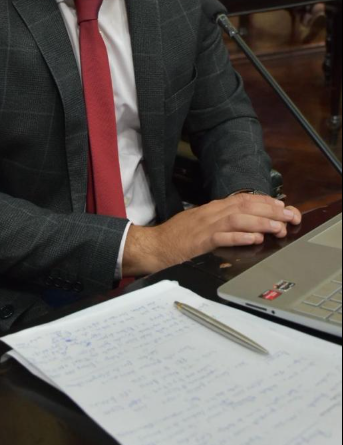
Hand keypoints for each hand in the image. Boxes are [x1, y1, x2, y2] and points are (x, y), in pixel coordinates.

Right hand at [123, 194, 301, 276]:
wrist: (154, 245)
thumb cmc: (176, 236)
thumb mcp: (200, 222)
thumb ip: (221, 221)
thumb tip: (245, 222)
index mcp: (212, 208)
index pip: (243, 198)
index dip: (265, 201)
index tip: (282, 206)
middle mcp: (211, 213)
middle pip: (245, 206)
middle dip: (271, 211)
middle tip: (289, 216)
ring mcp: (205, 226)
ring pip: (238, 219)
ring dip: (261, 222)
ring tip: (278, 227)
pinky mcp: (200, 241)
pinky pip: (223, 237)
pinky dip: (241, 237)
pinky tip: (254, 238)